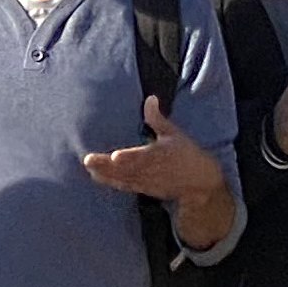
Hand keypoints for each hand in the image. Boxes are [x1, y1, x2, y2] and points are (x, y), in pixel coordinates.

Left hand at [81, 95, 223, 204]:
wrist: (200, 183)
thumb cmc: (187, 154)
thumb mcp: (174, 134)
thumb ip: (157, 118)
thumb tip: (150, 97)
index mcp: (160, 155)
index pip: (142, 156)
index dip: (129, 157)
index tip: (116, 156)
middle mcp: (151, 170)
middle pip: (126, 169)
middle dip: (106, 166)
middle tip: (87, 160)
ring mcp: (146, 181)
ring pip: (122, 178)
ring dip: (104, 174)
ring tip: (88, 167)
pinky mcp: (143, 189)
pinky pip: (124, 186)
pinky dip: (111, 182)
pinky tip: (96, 176)